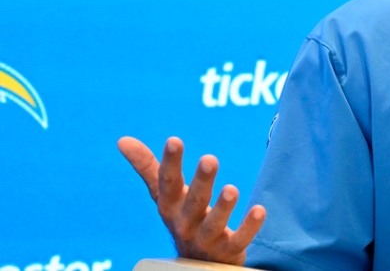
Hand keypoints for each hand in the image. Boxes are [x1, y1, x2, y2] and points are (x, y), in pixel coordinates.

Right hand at [118, 136, 265, 263]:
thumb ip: (149, 168)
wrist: (195, 263)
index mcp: (171, 206)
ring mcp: (206, 239)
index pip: (167, 184)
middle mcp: (186, 223)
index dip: (170, 163)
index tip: (174, 140)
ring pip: (213, 224)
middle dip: (201, 182)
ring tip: (232, 189)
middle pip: (194, 202)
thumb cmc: (181, 217)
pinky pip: (239, 240)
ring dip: (222, 207)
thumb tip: (122, 140)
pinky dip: (249, 227)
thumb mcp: (164, 195)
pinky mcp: (228, 251)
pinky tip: (260, 210)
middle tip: (210, 159)